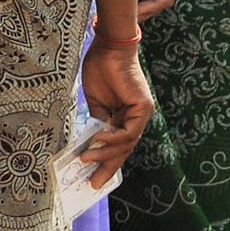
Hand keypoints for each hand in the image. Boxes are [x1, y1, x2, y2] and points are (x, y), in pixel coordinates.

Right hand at [78, 45, 156, 183]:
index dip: (107, 161)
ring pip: (126, 144)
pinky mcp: (142, 108)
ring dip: (105, 154)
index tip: (94, 176)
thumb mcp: (95, 101)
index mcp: (126, 115)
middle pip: (125, 149)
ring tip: (86, 159)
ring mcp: (142, 113)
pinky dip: (112, 140)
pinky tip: (98, 141)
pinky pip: (127, 132)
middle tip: (94, 182)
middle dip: (108, 167)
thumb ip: (98, 121)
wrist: (108, 47)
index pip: (119, 145)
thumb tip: (91, 143)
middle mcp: (137, 117)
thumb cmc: (100, 68)